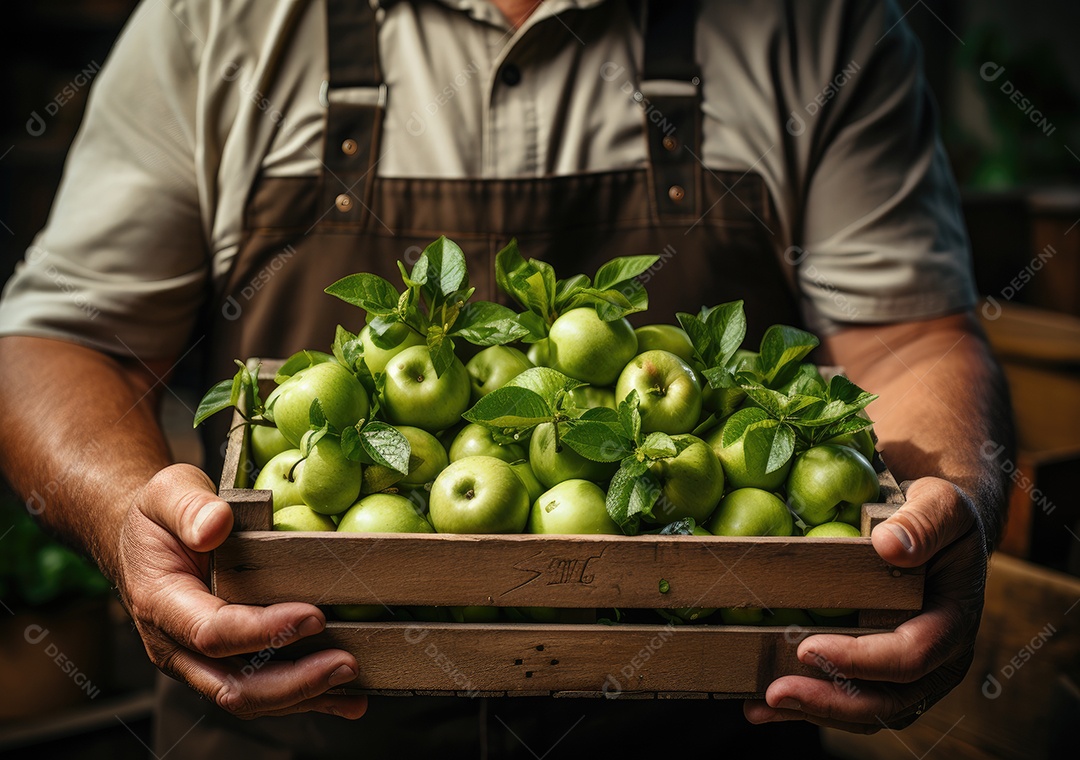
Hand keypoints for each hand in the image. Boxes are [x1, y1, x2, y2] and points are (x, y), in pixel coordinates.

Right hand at [116, 463, 367, 718]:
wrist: (143, 543)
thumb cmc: (159, 518)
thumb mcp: (167, 494)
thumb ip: (189, 507)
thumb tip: (216, 525)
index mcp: (162, 605)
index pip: (212, 632)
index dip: (264, 630)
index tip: (314, 616)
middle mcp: (178, 646)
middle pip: (233, 685)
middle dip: (294, 682)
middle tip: (346, 663)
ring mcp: (199, 662)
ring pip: (250, 698)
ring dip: (305, 695)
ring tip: (353, 683)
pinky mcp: (223, 665)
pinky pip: (263, 692)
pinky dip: (306, 697)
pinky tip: (347, 697)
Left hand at [745, 477, 986, 732]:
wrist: (942, 533)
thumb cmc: (940, 516)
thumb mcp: (941, 505)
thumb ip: (923, 523)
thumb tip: (890, 547)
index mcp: (953, 623)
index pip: (911, 655)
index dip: (860, 659)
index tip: (807, 648)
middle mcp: (938, 661)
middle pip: (887, 700)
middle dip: (829, 702)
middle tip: (774, 692)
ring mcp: (912, 675)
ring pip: (867, 712)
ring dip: (813, 712)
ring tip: (759, 706)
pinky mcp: (885, 676)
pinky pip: (851, 702)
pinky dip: (811, 707)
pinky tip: (765, 705)